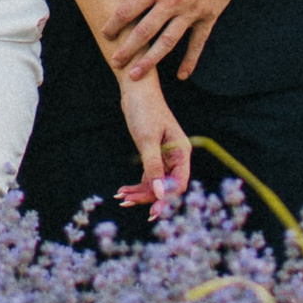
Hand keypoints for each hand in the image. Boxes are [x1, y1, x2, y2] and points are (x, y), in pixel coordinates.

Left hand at [102, 0, 239, 80]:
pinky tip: (182, 75)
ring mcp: (191, 12)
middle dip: (128, 49)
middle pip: (145, 31)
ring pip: (168, 42)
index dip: (114, 24)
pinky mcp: (208, 16)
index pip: (128, 11)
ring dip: (151, 60)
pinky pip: (198, 42)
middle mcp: (171, 2)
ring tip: (137, 74)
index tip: (106, 34)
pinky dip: (190, 59)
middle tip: (116, 63)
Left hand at [113, 74, 192, 214]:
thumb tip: (160, 194)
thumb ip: (154, 168)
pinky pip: (149, 176)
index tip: (153, 212)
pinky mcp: (154, 154)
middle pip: (166, 185)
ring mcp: (165, 156)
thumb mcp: (147, 140)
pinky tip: (123, 191)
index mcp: (182, 152)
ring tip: (121, 197)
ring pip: (156, 182)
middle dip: (149, 197)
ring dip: (140, 192)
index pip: (179, 183)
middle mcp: (176, 156)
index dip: (167, 199)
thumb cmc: (144, 111)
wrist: (136, 90)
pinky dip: (137, 184)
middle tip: (127, 203)